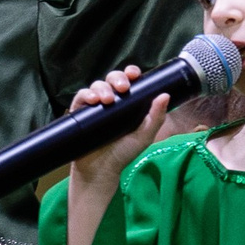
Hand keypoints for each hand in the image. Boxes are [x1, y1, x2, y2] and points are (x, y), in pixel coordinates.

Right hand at [67, 65, 176, 187]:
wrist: (101, 171)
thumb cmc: (123, 154)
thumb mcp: (144, 136)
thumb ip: (156, 117)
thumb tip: (165, 95)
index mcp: (127, 104)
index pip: (128, 81)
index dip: (130, 73)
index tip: (134, 74)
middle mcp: (111, 102)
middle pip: (112, 79)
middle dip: (116, 78)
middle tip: (122, 88)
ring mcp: (95, 107)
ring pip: (96, 86)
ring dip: (101, 88)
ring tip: (106, 100)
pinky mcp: (79, 113)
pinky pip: (80, 97)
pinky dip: (85, 95)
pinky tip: (92, 101)